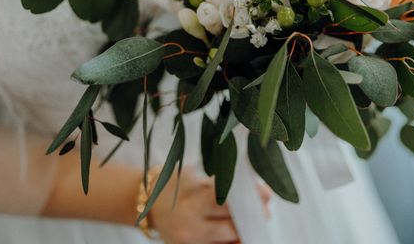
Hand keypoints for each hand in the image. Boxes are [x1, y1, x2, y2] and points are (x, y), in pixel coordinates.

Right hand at [150, 166, 271, 243]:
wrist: (146, 203)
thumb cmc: (176, 184)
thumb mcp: (195, 177)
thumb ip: (221, 183)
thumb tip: (253, 190)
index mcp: (192, 199)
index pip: (229, 201)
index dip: (252, 198)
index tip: (267, 193)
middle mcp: (190, 224)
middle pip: (232, 226)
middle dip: (252, 218)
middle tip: (265, 210)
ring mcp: (189, 242)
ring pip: (228, 242)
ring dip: (244, 232)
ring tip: (254, 222)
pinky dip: (232, 243)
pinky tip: (240, 235)